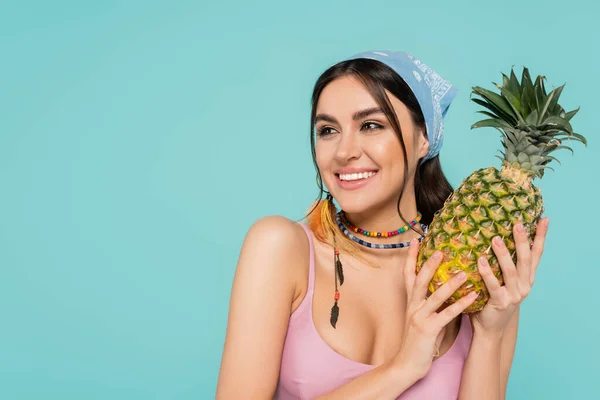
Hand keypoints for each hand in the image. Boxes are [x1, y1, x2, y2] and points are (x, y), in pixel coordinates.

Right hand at [394, 238, 477, 378]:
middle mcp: (413, 306)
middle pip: (420, 279)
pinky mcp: (428, 329)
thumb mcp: (421, 318)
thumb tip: (445, 289)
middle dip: (429, 264)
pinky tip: (473, 295)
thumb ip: (430, 304)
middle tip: (440, 249)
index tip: (415, 240)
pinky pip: (447, 314)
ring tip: (465, 272)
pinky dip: (461, 304)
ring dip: (450, 283)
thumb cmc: (418, 341)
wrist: (407, 364)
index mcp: (411, 302)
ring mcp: (419, 317)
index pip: (408, 274)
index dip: (411, 257)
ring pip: (435, 295)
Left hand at [471, 218, 549, 334]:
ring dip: (503, 254)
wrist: (491, 328)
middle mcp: (525, 285)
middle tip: (518, 224)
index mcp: (527, 278)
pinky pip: (494, 285)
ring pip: (511, 271)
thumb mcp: (504, 280)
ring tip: (495, 239)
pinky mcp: (500, 302)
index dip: (541, 237)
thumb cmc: (494, 299)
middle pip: (526, 260)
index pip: (537, 254)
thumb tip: (494, 235)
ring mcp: (514, 295)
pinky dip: (487, 272)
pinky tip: (481, 260)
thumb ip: (504, 263)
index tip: (544, 220)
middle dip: (523, 241)